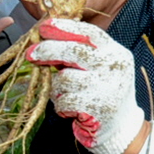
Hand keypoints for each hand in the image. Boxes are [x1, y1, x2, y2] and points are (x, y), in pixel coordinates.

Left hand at [26, 18, 145, 153]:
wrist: (122, 127)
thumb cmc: (104, 93)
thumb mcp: (99, 68)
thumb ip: (78, 54)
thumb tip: (45, 40)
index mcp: (115, 52)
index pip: (89, 33)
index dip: (64, 27)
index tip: (44, 26)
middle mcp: (113, 66)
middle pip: (73, 51)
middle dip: (48, 50)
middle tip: (31, 53)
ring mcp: (106, 87)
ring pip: (64, 78)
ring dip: (56, 87)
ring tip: (65, 94)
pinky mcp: (96, 107)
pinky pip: (64, 100)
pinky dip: (60, 104)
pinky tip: (69, 107)